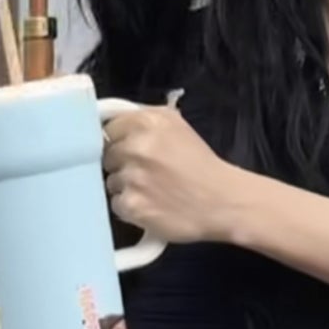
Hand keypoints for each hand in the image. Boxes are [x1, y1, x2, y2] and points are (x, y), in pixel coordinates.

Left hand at [103, 106, 233, 243]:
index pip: (109, 128)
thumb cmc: (201, 164)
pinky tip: (151, 205)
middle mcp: (137, 145)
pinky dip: (131, 207)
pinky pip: (117, 204)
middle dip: (122, 163)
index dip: (119, 140)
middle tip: (146, 171)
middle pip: (107, 155)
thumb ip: (146, 120)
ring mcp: (132, 176)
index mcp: (148, 121)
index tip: (131, 149)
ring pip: (110, 181)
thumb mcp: (178, 127)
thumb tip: (113, 122)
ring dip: (126, 186)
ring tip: (151, 190)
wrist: (222, 202)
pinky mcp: (131, 204)